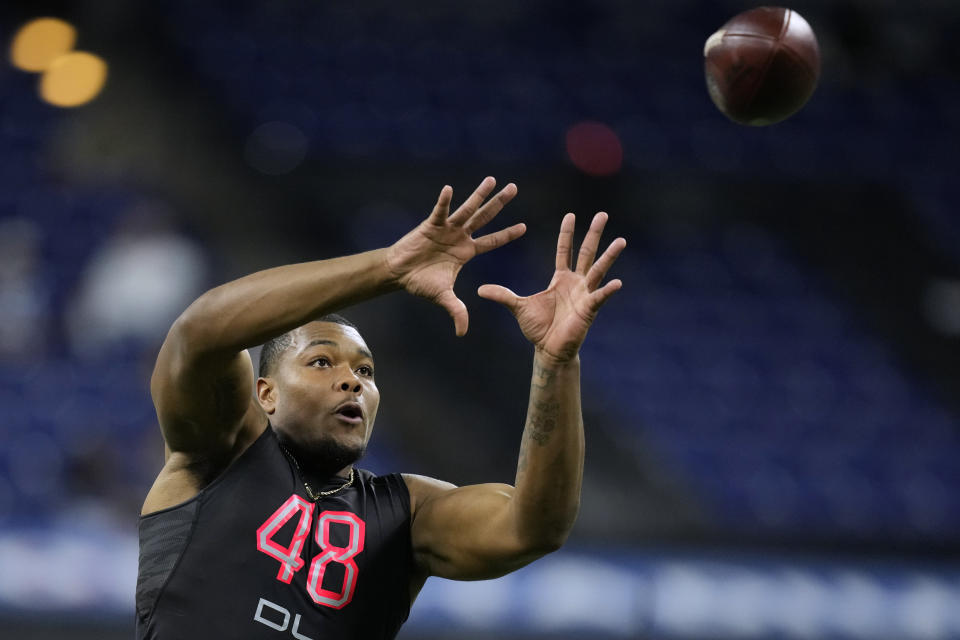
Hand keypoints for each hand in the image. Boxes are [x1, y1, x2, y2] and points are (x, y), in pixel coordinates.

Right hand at [385, 177, 525, 335]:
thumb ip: (456, 311)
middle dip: (499, 203)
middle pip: (485, 217)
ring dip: (479, 194)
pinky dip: (444, 202)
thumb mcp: (444, 297)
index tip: (525, 226)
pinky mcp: (430, 225)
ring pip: (467, 209)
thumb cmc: (421, 282)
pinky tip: (449, 189)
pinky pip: (439, 212)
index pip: (493, 241)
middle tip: (514, 187)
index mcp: (466, 252)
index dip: (508, 234)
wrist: (399, 273)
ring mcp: (447, 229)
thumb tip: (463, 333)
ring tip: (492, 179)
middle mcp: (460, 236)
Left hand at [478, 212, 624, 363]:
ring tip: (621, 240)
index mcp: (561, 279)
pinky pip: (599, 298)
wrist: (549, 350)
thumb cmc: (538, 329)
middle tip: (603, 214)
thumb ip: (502, 295)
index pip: (565, 250)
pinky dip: (607, 291)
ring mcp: (585, 295)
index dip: (567, 234)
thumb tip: (480, 289)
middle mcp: (576, 283)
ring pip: (598, 270)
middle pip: (586, 253)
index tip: (570, 215)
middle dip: (594, 234)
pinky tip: (617, 283)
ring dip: (609, 256)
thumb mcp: (517, 307)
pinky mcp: (588, 310)